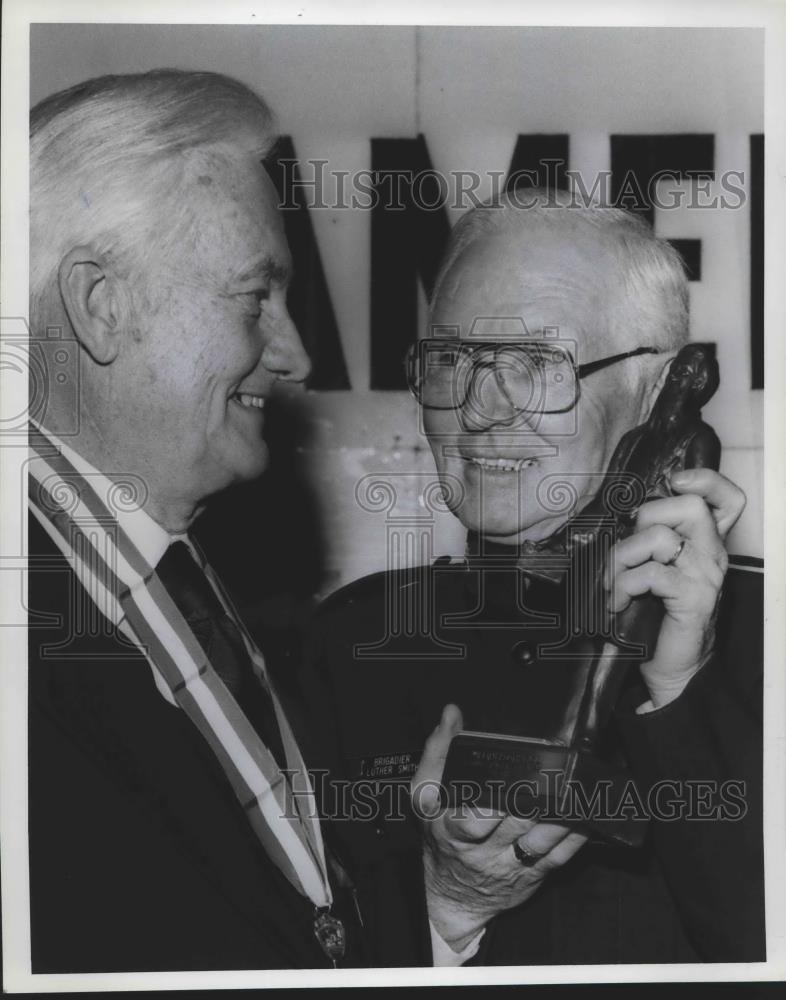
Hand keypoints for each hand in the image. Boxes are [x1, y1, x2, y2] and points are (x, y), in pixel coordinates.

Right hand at [412, 704, 586, 951]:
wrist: (452, 894)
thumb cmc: (440, 836)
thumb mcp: (424, 795)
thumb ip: (437, 751)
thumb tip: (451, 714)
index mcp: (453, 830)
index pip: (471, 823)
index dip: (491, 809)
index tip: (508, 787)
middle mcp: (483, 851)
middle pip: (515, 824)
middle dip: (537, 801)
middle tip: (556, 775)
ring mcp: (511, 864)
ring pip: (542, 841)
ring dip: (562, 817)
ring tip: (576, 792)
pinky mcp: (533, 875)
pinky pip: (559, 857)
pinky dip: (575, 837)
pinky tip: (585, 817)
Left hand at [604, 467, 745, 707]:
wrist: (675, 670)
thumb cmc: (659, 620)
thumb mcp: (656, 574)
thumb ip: (650, 545)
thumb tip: (622, 522)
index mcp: (706, 545)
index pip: (725, 499)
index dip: (705, 480)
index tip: (675, 481)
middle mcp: (712, 556)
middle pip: (688, 506)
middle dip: (644, 518)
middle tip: (628, 551)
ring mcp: (705, 577)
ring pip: (658, 536)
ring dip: (621, 557)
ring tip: (610, 583)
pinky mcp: (693, 599)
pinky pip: (649, 574)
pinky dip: (622, 585)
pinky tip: (616, 602)